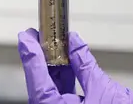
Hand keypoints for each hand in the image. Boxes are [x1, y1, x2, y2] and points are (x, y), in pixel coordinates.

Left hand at [18, 29, 132, 103]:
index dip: (31, 59)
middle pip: (42, 86)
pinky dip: (63, 77)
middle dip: (39, 59)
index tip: (26, 38)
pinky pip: (62, 96)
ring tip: (52, 43)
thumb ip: (86, 66)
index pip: (39, 85)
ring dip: (52, 66)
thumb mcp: (105, 89)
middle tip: (36, 36)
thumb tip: (75, 44)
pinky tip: (66, 60)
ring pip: (51, 90)